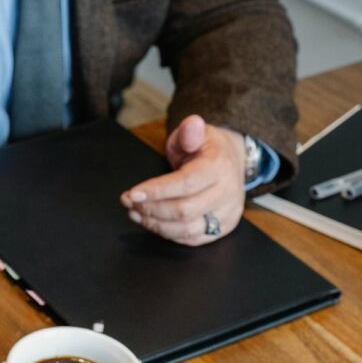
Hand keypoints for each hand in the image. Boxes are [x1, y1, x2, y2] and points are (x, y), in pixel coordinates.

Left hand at [120, 114, 245, 245]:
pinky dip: (168, 233)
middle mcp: (227, 193)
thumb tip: (191, 123)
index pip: (186, 184)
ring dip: (156, 224)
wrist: (231, 162)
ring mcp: (226, 213)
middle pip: (184, 210)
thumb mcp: (197, 133)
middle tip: (129, 202)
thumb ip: (189, 131)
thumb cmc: (207, 149)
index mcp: (219, 167)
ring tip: (135, 213)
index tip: (132, 193)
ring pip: (187, 229)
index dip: (156, 191)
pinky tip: (152, 222)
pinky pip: (192, 239)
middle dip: (150, 208)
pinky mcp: (223, 228)